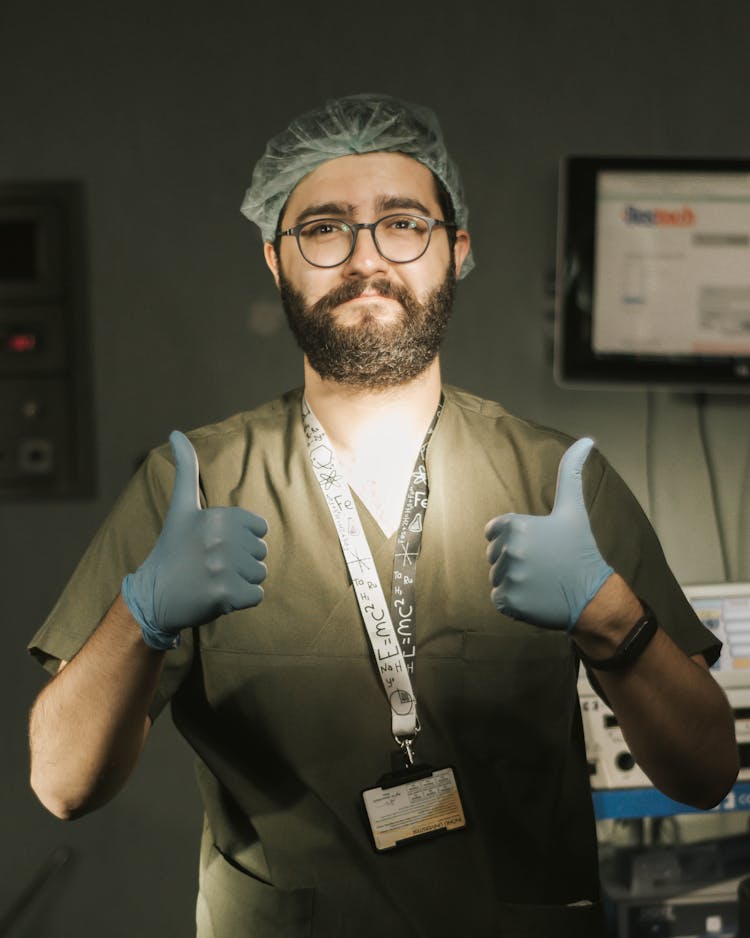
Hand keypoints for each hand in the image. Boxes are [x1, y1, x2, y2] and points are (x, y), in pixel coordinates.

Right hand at [122, 431, 267, 648]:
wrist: (153, 596)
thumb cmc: (173, 550)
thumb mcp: (181, 507)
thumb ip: (186, 470)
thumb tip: (175, 432)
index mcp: (217, 516)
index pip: (259, 529)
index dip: (242, 540)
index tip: (215, 545)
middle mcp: (219, 539)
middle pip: (261, 552)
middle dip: (242, 562)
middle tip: (211, 566)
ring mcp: (222, 567)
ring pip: (260, 574)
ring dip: (241, 581)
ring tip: (213, 580)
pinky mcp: (224, 594)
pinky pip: (256, 596)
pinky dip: (241, 600)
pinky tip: (217, 596)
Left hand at [484, 437, 612, 630]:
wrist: (593, 596)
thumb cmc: (580, 549)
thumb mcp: (573, 509)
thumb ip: (571, 472)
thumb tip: (587, 440)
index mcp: (516, 525)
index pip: (495, 531)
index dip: (514, 539)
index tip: (538, 546)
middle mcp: (509, 550)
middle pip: (494, 555)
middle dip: (513, 560)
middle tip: (542, 565)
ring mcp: (509, 577)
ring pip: (497, 577)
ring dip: (514, 581)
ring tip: (540, 581)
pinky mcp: (509, 601)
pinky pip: (498, 598)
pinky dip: (513, 601)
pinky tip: (534, 597)